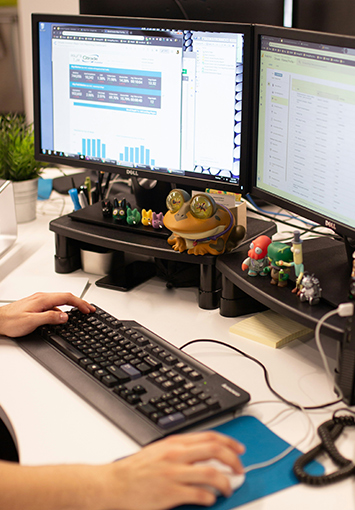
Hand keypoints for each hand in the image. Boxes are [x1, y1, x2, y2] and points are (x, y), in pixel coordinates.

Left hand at [0, 292, 94, 336]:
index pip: (68, 298)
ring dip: (72, 306)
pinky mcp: (35, 305)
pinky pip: (53, 305)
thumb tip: (65, 316)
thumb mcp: (32, 322)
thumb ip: (50, 318)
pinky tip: (63, 317)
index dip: (81, 303)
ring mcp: (38, 301)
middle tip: (89, 309)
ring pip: (60, 301)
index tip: (89, 309)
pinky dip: (62, 309)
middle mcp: (42, 297)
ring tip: (80, 313)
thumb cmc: (10, 321)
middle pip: (66, 297)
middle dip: (80, 303)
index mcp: (43, 299)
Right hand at [101, 431, 244, 509]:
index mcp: (174, 443)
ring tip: (229, 488)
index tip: (239, 450)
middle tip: (240, 470)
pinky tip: (211, 499)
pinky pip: (199, 494)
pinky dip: (210, 497)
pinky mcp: (170, 492)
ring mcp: (174, 473)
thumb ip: (181, 450)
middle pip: (215, 450)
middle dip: (233, 460)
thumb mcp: (159, 451)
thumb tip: (203, 455)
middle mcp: (176, 454)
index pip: (209, 436)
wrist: (114, 484)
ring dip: (226, 482)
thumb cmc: (135, 469)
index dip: (229, 442)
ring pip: (211, 472)